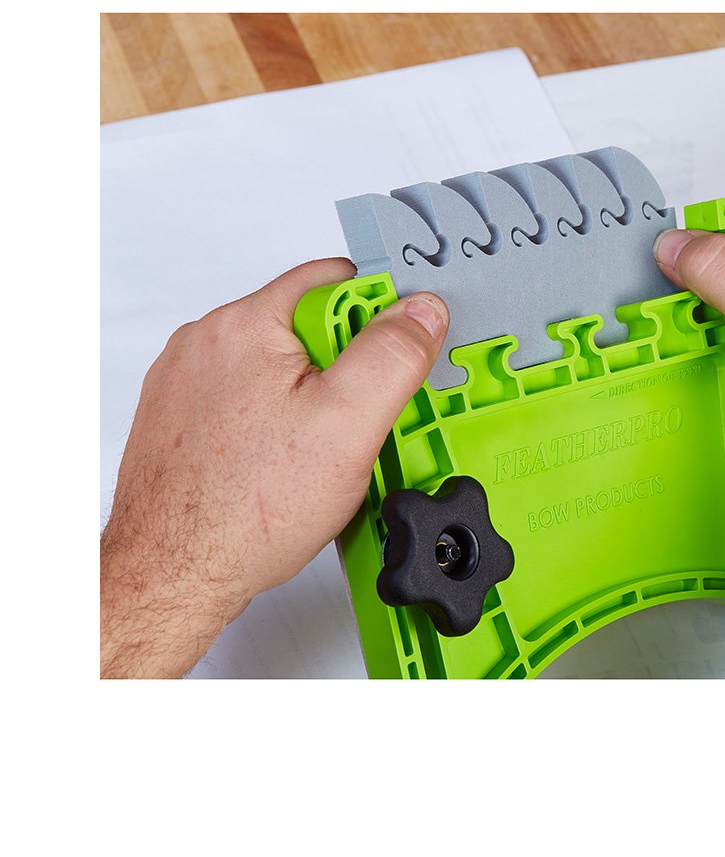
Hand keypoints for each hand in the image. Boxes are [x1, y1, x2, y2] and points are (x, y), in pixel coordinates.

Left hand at [100, 259, 447, 677]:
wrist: (172, 576)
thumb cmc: (243, 511)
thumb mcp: (348, 426)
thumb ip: (392, 355)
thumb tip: (421, 309)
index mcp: (245, 324)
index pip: (334, 280)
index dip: (378, 318)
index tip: (392, 361)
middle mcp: (207, 341)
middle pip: (307, 324)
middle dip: (344, 367)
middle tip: (355, 421)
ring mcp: (187, 379)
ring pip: (277, 364)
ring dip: (309, 397)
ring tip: (317, 451)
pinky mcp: (181, 415)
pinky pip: (246, 396)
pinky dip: (274, 421)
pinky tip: (284, 462)